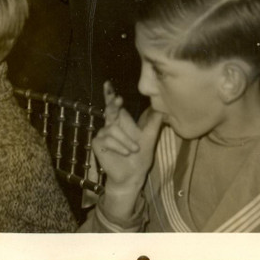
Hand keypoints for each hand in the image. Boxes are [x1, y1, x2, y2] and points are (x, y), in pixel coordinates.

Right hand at [92, 81, 163, 218]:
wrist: (132, 176)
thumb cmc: (140, 158)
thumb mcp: (150, 138)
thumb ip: (154, 123)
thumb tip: (162, 108)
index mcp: (121, 122)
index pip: (114, 106)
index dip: (110, 95)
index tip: (108, 84)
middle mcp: (109, 126)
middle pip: (109, 110)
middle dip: (112, 104)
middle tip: (117, 99)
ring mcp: (102, 134)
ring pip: (113, 130)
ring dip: (126, 141)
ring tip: (133, 150)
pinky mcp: (98, 143)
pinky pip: (109, 140)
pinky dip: (119, 147)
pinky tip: (125, 153)